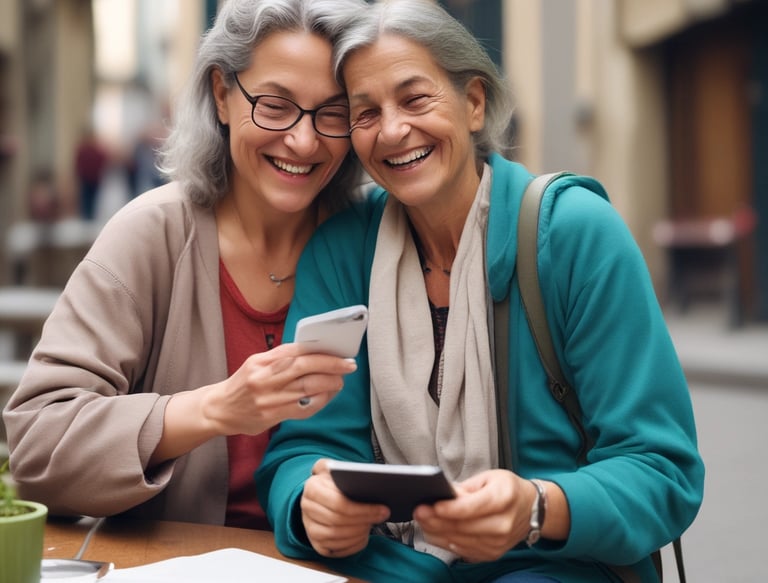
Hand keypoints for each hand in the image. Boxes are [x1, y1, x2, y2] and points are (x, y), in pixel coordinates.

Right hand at [149, 343, 355, 464]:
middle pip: (304, 367)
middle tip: (348, 365)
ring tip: (340, 381)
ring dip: (329, 384)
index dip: (319, 350)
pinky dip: (319, 402)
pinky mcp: (272, 416)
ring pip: (307, 389)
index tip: (338, 350)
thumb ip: (281, 357)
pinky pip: (302, 409)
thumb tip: (314, 351)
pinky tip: (328, 396)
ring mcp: (268, 398)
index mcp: (260, 361)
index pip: (294, 351)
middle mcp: (263, 378)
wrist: (219, 409)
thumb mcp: (256, 363)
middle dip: (331, 365)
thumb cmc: (243, 384)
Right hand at [301, 459, 389, 557]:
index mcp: (312, 488)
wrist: (319, 496)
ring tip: (374, 523)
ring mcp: (310, 529)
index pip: (338, 503)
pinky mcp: (317, 544)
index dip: (363, 509)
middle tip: (383, 516)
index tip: (383, 508)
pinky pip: (336, 550)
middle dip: (365, 519)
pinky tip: (364, 535)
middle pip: (339, 520)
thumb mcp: (334, 468)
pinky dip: (353, 544)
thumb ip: (342, 468)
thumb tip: (362, 477)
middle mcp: (307, 509)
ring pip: (337, 536)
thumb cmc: (332, 482)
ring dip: (359, 532)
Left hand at [413, 469, 534, 562]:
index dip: (450, 509)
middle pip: (462, 526)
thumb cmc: (507, 489)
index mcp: (503, 498)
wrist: (531, 509)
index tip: (431, 505)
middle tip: (419, 511)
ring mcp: (498, 543)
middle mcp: (503, 524)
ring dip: (436, 532)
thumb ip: (465, 488)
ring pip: (459, 540)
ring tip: (422, 521)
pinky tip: (434, 532)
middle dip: (436, 520)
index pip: (472, 507)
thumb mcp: (488, 478)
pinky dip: (445, 541)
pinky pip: (463, 550)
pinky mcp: (492, 554)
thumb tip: (443, 495)